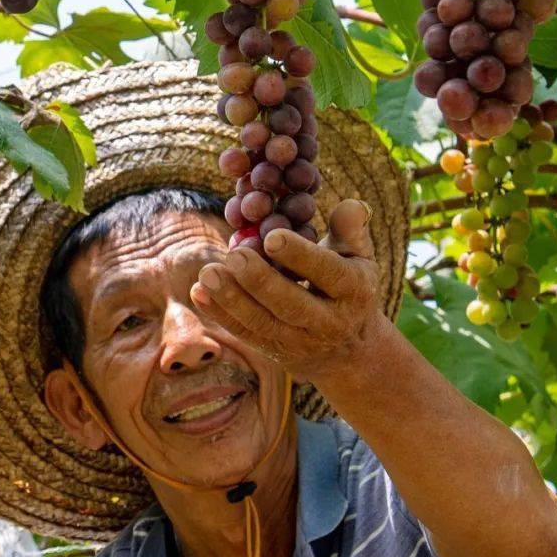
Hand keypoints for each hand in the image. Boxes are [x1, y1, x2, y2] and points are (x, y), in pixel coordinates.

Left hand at [191, 199, 386, 380]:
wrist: (349, 348)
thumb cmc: (348, 283)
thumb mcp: (358, 255)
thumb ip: (350, 229)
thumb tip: (351, 204)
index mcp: (353, 290)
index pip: (327, 273)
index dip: (300, 256)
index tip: (272, 237)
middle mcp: (329, 322)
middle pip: (292, 305)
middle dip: (260, 281)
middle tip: (234, 255)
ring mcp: (300, 342)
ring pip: (263, 323)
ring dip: (232, 300)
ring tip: (207, 273)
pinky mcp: (275, 352)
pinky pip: (245, 334)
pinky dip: (220, 314)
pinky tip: (198, 292)